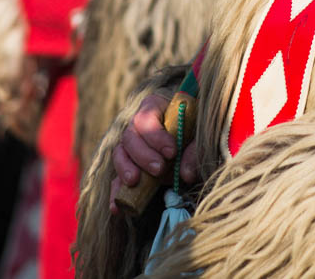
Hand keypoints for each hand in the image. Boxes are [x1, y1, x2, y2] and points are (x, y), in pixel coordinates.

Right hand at [109, 94, 198, 210]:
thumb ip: (194, 150)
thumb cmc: (194, 125)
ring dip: (125, 169)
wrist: (189, 133)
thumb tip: (186, 174)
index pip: (147, 117)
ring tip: (134, 182)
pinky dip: (116, 193)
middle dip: (143, 155)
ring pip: (120, 154)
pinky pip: (117, 179)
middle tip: (159, 169)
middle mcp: (137, 125)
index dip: (156, 135)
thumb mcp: (198, 132)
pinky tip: (116, 207)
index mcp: (154, 107)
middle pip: (130, 136)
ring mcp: (131, 147)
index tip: (172, 151)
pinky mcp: (129, 167)